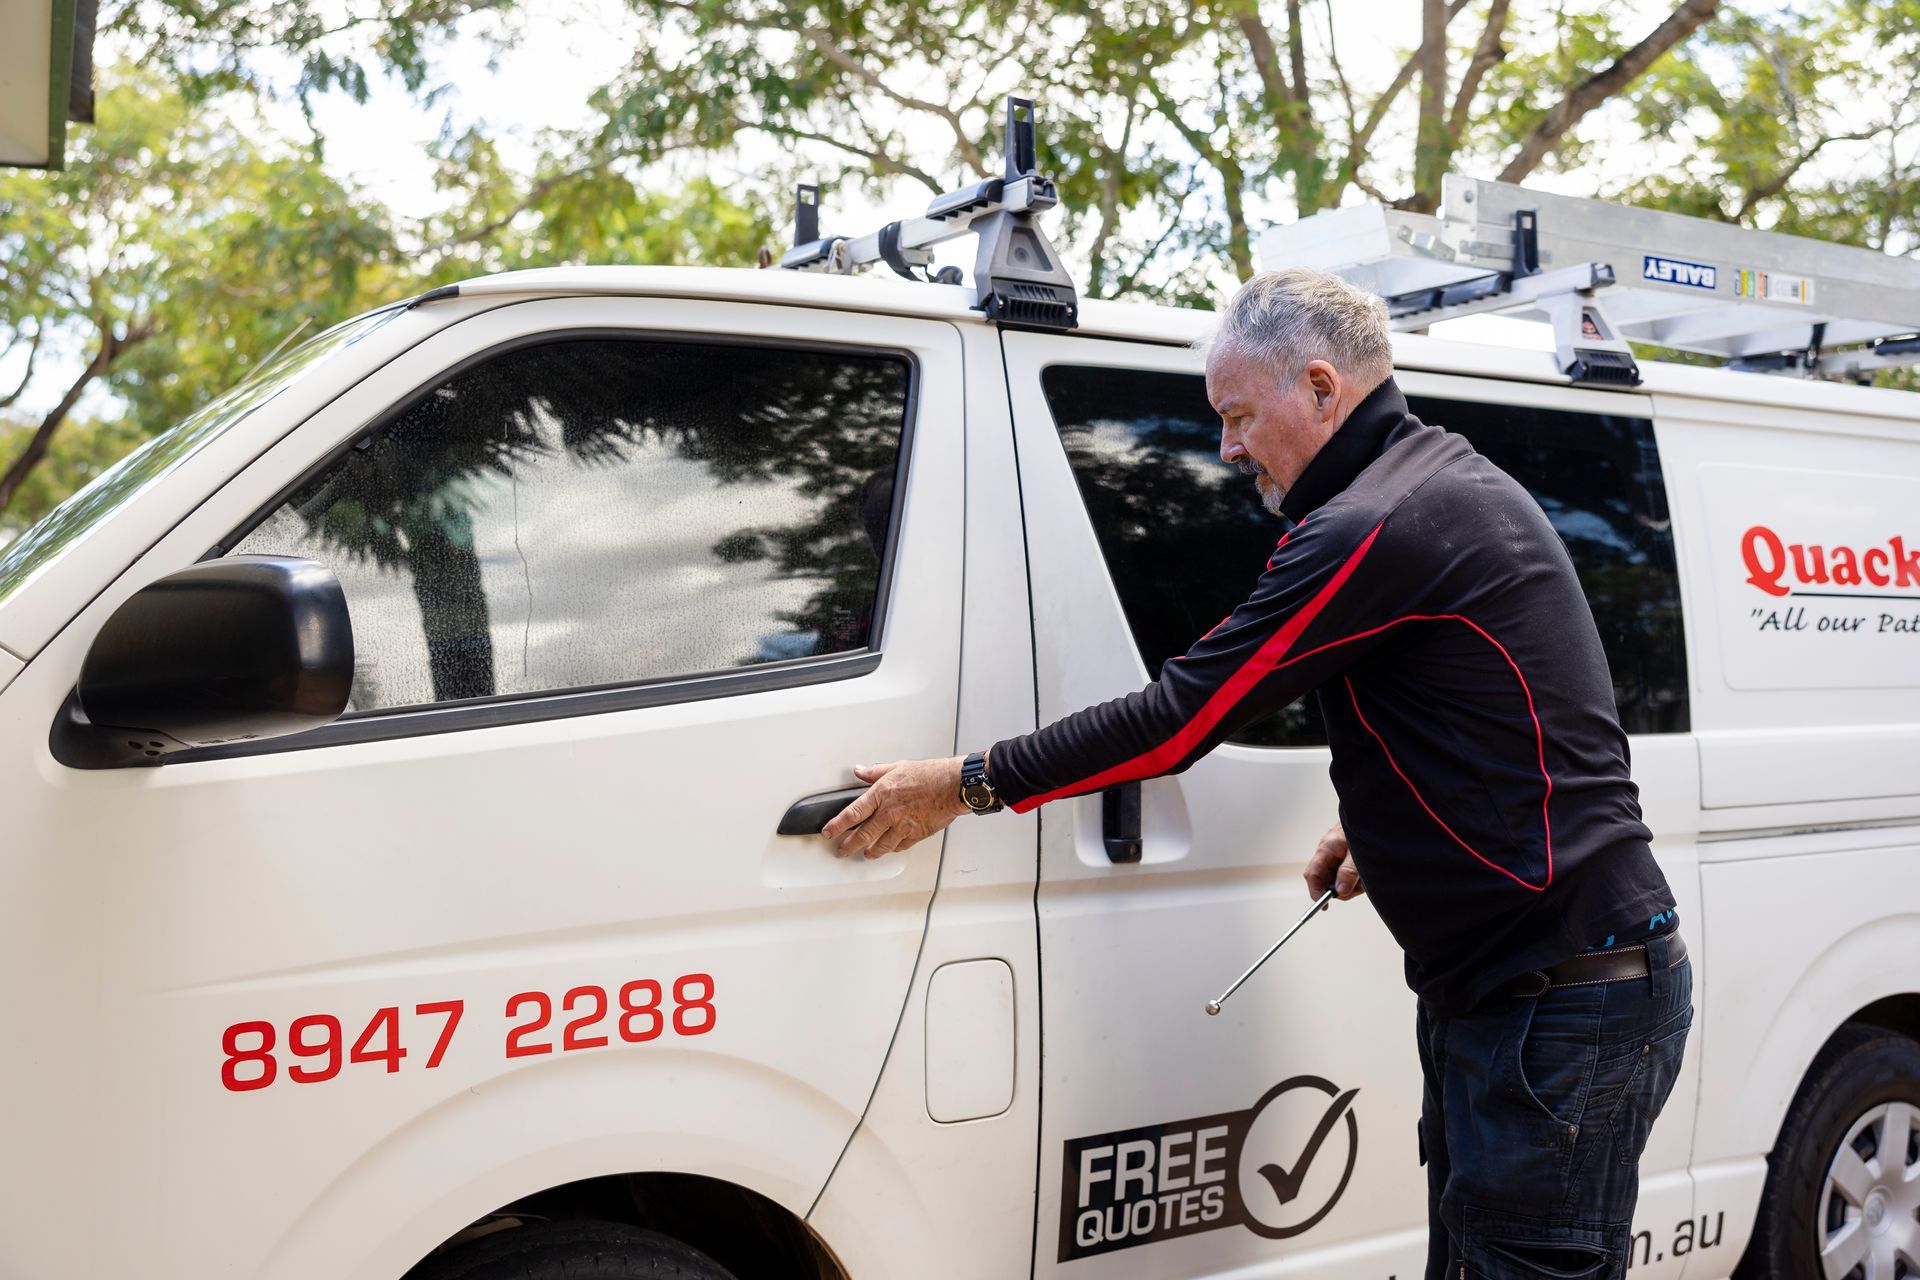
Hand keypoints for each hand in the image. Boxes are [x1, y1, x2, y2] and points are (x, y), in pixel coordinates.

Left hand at [820, 756, 971, 859]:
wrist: (953, 786)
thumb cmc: (930, 775)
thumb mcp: (898, 767)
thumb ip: (875, 772)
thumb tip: (859, 771)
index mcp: (881, 794)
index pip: (852, 814)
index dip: (837, 826)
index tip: (828, 832)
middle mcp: (889, 813)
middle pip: (862, 835)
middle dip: (848, 846)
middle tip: (841, 851)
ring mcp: (902, 826)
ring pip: (880, 845)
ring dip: (871, 852)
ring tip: (866, 854)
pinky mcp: (916, 835)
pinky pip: (900, 846)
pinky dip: (892, 848)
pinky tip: (890, 848)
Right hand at [1304, 823, 1364, 901]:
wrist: (1371, 815)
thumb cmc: (1362, 828)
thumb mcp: (1357, 854)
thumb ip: (1348, 872)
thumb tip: (1340, 891)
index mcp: (1326, 849)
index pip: (1313, 874)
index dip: (1315, 891)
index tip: (1323, 904)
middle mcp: (1328, 853)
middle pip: (1325, 880)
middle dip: (1341, 889)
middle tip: (1357, 888)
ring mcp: (1337, 856)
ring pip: (1338, 879)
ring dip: (1352, 884)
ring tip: (1365, 879)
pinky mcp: (1345, 858)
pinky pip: (1346, 875)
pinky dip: (1356, 879)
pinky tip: (1365, 875)